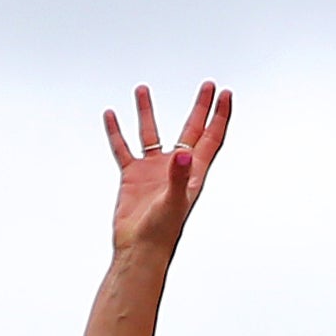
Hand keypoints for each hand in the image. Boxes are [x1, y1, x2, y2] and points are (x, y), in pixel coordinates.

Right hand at [101, 79, 230, 259]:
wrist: (139, 251)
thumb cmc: (161, 233)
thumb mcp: (173, 202)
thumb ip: (178, 176)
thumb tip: (183, 153)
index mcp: (192, 173)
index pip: (210, 139)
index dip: (219, 116)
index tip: (224, 94)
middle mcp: (175, 168)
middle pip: (191, 130)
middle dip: (200, 108)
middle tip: (208, 85)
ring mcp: (153, 171)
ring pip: (151, 134)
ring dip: (147, 112)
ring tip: (142, 89)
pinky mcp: (132, 176)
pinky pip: (123, 148)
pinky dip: (117, 132)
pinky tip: (111, 115)